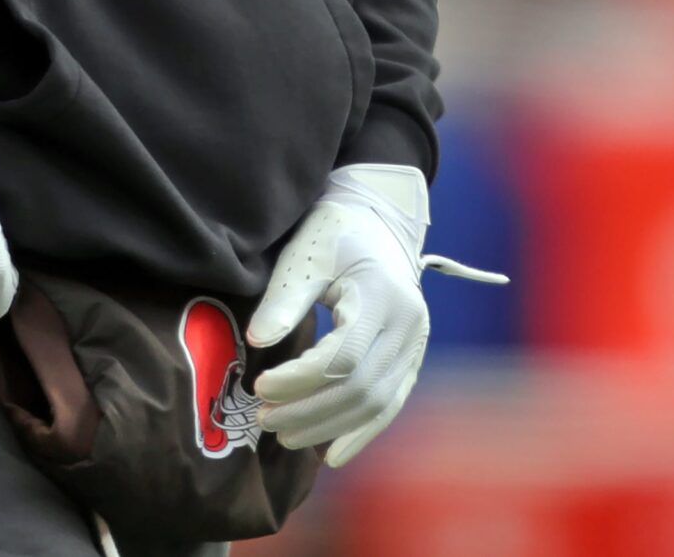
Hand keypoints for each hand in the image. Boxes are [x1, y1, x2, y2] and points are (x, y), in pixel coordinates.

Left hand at [244, 163, 507, 467]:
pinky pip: (390, 403)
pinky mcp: (412, 356)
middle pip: (360, 388)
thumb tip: (258, 342)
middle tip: (264, 418)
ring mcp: (416, 343)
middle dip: (310, 411)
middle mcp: (408, 324)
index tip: (260, 387)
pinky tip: (332, 454)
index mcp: (382, 295)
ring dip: (329, 426)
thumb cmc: (337, 231)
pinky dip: (362, 431)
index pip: (342, 358)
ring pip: (376, 403)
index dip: (299, 381)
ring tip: (284, 433)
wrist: (379, 220)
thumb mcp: (306, 254)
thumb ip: (285, 299)